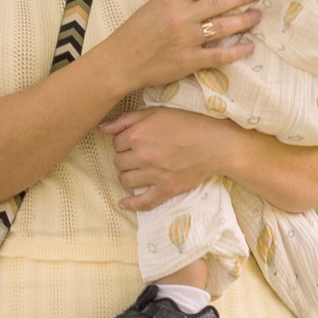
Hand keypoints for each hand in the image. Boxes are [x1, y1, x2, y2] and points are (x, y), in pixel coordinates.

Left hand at [103, 104, 232, 211]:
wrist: (215, 144)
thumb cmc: (188, 124)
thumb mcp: (157, 112)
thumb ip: (126, 119)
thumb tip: (102, 128)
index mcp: (138, 134)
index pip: (116, 143)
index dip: (123, 142)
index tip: (134, 142)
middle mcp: (142, 155)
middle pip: (118, 162)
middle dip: (125, 159)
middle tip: (138, 155)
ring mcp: (153, 175)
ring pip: (125, 180)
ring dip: (128, 176)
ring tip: (137, 172)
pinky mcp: (165, 190)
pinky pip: (142, 202)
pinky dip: (131, 204)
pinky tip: (124, 203)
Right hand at [118, 0, 257, 84]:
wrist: (121, 62)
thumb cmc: (134, 32)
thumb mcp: (152, 5)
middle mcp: (181, 17)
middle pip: (219, 2)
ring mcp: (187, 40)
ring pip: (223, 27)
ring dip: (244, 21)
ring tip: (257, 16)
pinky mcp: (189, 61)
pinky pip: (219, 55)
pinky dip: (236, 51)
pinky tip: (249, 47)